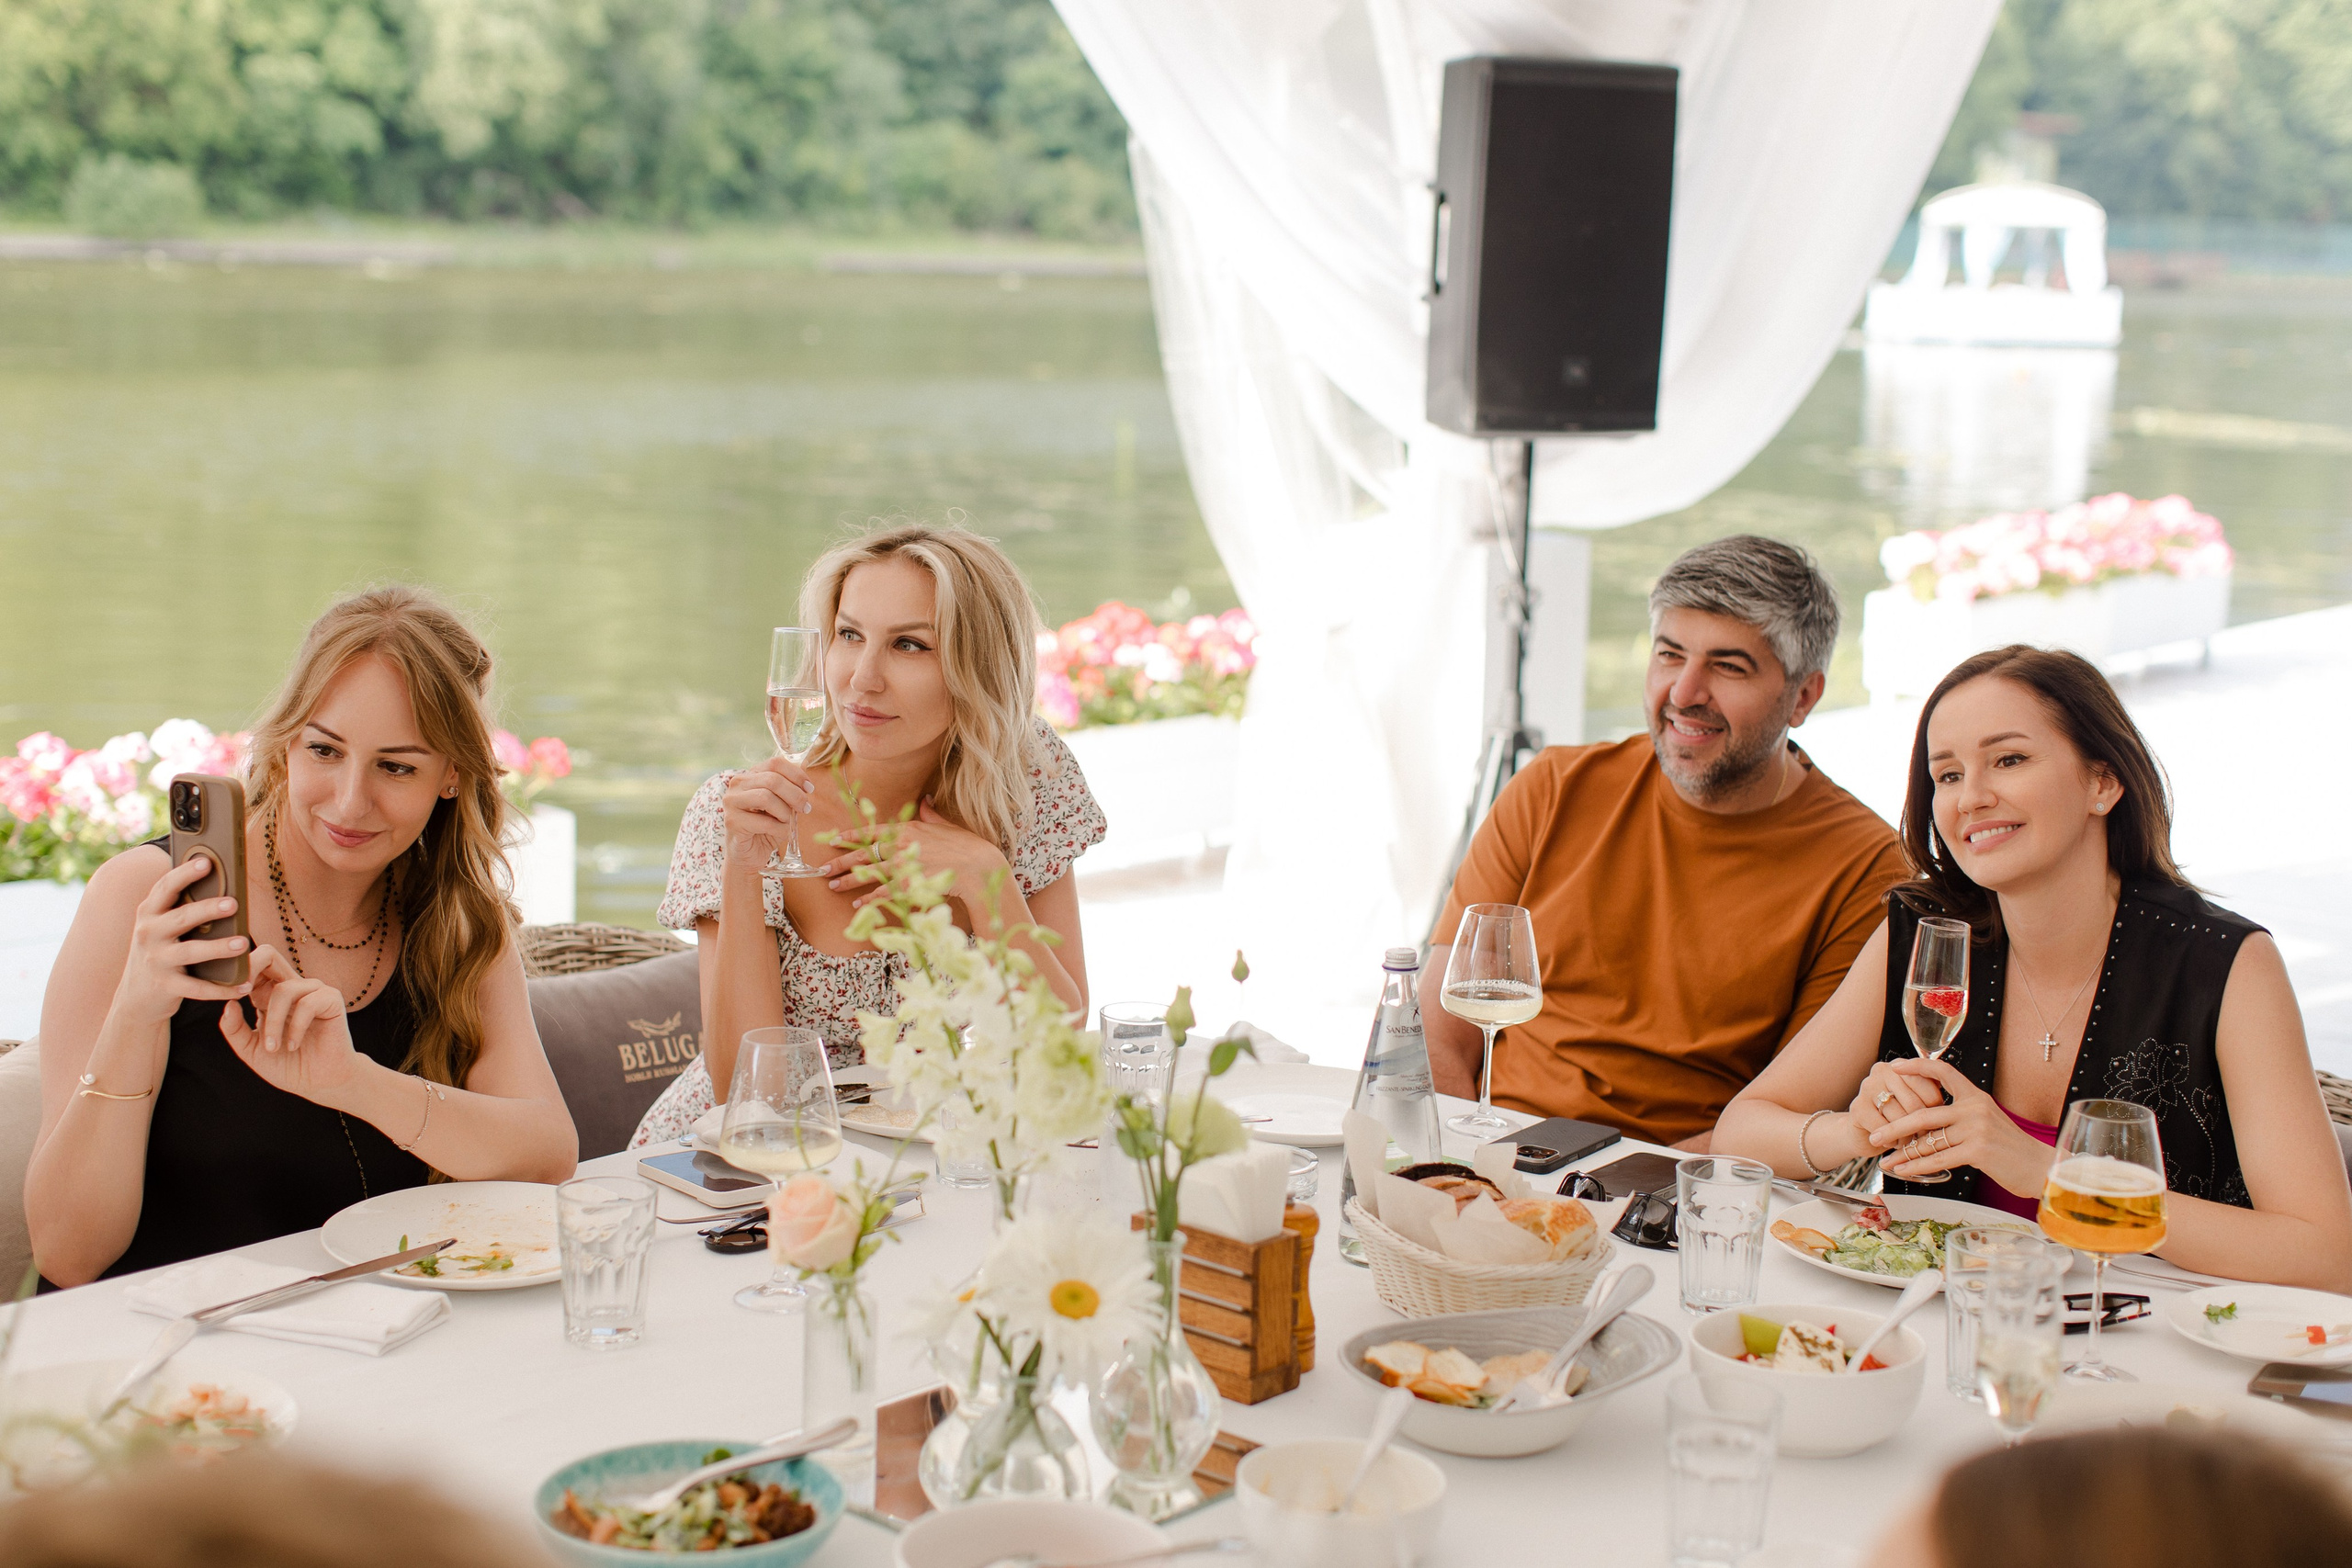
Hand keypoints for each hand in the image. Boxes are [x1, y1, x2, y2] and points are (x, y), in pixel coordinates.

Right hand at [115, 854, 254, 1024]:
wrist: (136, 996)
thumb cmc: (160, 950)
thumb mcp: (162, 926)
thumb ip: (182, 907)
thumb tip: (223, 884)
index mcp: (149, 913)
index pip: (165, 888)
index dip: (184, 874)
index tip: (206, 862)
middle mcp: (149, 934)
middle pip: (181, 918)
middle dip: (207, 910)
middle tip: (234, 904)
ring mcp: (156, 961)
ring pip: (190, 952)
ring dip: (218, 948)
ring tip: (243, 943)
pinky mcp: (165, 986)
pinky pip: (196, 987)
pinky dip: (220, 989)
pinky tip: (243, 985)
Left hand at [218, 943, 362, 1105]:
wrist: (319, 1083)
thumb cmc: (288, 1066)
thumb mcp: (251, 1050)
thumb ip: (235, 1029)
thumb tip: (228, 1004)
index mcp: (269, 995)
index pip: (252, 970)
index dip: (235, 974)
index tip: (224, 993)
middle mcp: (291, 987)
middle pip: (269, 955)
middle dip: (250, 965)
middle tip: (240, 990)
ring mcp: (313, 991)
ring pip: (284, 990)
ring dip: (274, 1023)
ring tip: (274, 1048)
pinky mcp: (331, 999)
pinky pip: (308, 1003)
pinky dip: (296, 1027)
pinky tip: (294, 1045)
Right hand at [720, 759, 814, 871]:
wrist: (749, 854)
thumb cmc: (767, 828)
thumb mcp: (782, 804)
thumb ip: (790, 788)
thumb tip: (805, 770)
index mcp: (750, 775)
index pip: (775, 763)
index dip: (796, 774)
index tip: (810, 789)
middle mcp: (737, 784)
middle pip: (772, 779)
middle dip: (795, 795)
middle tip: (806, 808)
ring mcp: (731, 802)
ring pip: (766, 797)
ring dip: (785, 812)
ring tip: (788, 823)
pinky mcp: (732, 822)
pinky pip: (764, 822)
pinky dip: (780, 829)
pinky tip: (782, 834)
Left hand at [817, 799, 1009, 914]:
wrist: (977, 865)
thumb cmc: (964, 845)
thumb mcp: (945, 824)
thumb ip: (930, 813)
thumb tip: (926, 799)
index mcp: (907, 828)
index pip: (871, 831)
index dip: (850, 837)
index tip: (833, 840)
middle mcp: (900, 845)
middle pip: (862, 853)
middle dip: (840, 861)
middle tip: (823, 869)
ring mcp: (903, 865)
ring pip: (867, 874)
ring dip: (848, 881)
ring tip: (833, 887)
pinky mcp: (909, 884)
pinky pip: (883, 892)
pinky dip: (868, 899)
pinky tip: (857, 904)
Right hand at [1847, 1058, 1942, 1140]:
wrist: (1866, 1131)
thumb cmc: (1897, 1115)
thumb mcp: (1915, 1100)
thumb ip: (1931, 1092)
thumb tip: (1955, 1106)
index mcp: (1900, 1066)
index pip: (1926, 1082)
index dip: (1936, 1104)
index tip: (1937, 1117)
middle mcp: (1881, 1071)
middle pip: (1914, 1101)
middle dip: (1924, 1125)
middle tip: (1926, 1136)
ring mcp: (1867, 1088)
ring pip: (1899, 1117)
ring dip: (1909, 1136)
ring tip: (1910, 1142)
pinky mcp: (1858, 1108)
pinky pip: (1884, 1128)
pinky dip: (1892, 1141)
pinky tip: (1894, 1144)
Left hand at [1869, 1058, 2052, 1193]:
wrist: (2041, 1168)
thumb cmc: (2012, 1149)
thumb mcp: (1988, 1122)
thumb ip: (1961, 1118)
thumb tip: (1928, 1124)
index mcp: (1976, 1096)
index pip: (1943, 1071)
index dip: (1917, 1066)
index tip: (1894, 1067)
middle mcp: (1974, 1108)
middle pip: (1923, 1113)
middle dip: (1894, 1126)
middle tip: (1875, 1135)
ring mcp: (1976, 1128)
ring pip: (1928, 1140)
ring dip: (1903, 1154)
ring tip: (1885, 1161)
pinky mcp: (1978, 1149)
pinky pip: (1938, 1158)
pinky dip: (1917, 1167)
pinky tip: (1904, 1171)